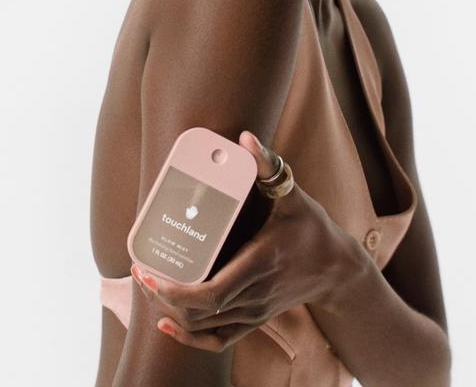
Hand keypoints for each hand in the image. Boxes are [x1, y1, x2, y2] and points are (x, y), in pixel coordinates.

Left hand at [130, 131, 351, 351]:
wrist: (336, 267)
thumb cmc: (311, 226)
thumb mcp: (292, 193)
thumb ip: (267, 165)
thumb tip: (245, 137)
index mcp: (260, 264)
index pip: (211, 294)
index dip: (176, 292)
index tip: (151, 274)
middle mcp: (255, 295)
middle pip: (200, 313)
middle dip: (162, 296)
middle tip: (139, 271)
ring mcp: (254, 312)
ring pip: (203, 328)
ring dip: (170, 312)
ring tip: (147, 285)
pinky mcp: (254, 320)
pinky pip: (217, 340)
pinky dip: (189, 338)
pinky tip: (168, 324)